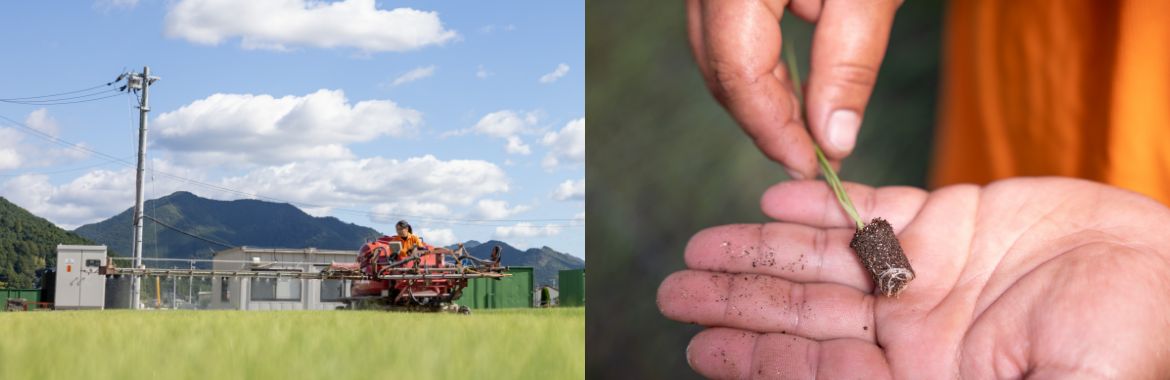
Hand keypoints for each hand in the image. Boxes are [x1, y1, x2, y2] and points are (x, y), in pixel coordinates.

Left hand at [658, 177, 1169, 377]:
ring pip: (825, 263)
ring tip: (700, 247)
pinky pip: (877, 213)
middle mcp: (915, 333)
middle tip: (673, 292)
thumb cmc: (1129, 346)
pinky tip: (774, 199)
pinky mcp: (954, 225)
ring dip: (762, 253)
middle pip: (805, 317)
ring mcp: (931, 276)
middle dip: (739, 304)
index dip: (758, 359)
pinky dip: (824, 207)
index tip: (700, 347)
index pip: (822, 372)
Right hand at [687, 0, 899, 178]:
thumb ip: (848, 63)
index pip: (738, 73)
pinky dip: (760, 66)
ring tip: (812, 129)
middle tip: (814, 158)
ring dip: (763, 96)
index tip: (809, 167)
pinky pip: (728, 34)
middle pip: (720, 68)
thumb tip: (833, 139)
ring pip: (718, 55)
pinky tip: (798, 88)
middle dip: (765, 120)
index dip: (771, 129)